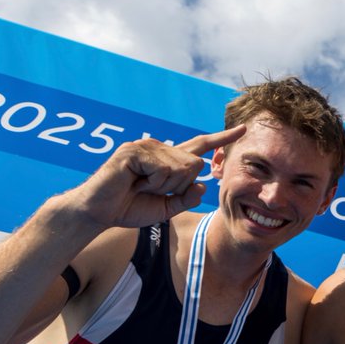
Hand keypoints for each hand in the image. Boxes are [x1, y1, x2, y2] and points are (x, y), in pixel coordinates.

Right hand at [73, 126, 246, 228]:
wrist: (100, 213)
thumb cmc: (130, 208)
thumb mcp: (167, 207)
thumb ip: (187, 198)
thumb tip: (202, 185)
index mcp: (170, 160)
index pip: (201, 146)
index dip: (222, 138)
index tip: (244, 129)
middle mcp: (161, 148)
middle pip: (196, 165)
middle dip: (178, 186)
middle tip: (150, 190)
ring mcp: (147, 147)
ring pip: (182, 167)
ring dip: (163, 186)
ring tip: (140, 186)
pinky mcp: (134, 150)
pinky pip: (164, 168)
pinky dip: (153, 182)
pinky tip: (135, 182)